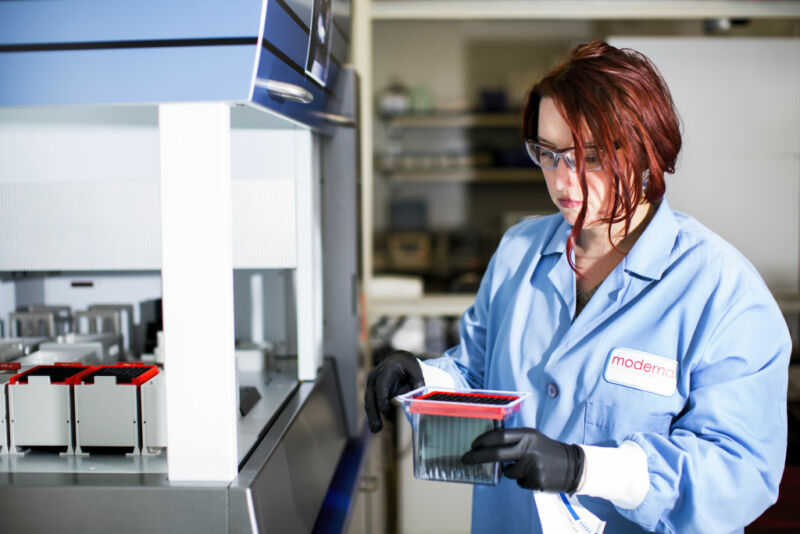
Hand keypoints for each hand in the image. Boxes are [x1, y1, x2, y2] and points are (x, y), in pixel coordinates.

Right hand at [364, 350, 423, 432]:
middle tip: (377, 428)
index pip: (381, 385)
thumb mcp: (416, 370)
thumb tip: (419, 396)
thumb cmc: (408, 366)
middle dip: (373, 412)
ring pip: (369, 402)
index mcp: (386, 370)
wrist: (398, 360)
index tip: (385, 412)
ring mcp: (372, 384)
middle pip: (371, 396)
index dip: (381, 399)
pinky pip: (371, 404)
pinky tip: (376, 426)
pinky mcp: (373, 392)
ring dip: (371, 416)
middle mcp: (375, 377)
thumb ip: (418, 382)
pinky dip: (373, 415)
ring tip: (376, 430)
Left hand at [461, 427, 584, 492]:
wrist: (572, 465)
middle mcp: (529, 449)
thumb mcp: (532, 437)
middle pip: (497, 454)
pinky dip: (523, 480)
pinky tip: (534, 474)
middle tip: (465, 459)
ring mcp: (533, 466)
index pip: (500, 436)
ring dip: (511, 471)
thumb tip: (486, 446)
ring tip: (527, 467)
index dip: (483, 440)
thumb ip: (514, 440)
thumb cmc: (545, 450)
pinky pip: (519, 483)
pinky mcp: (536, 481)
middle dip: (477, 457)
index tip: (472, 445)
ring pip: (508, 472)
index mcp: (528, 435)